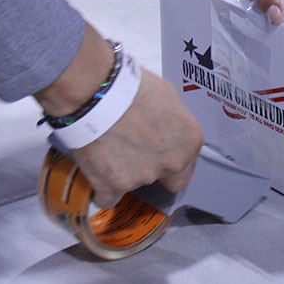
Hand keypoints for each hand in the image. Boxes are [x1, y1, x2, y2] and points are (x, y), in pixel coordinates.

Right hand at [70, 70, 202, 207]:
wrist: (94, 92)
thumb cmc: (130, 87)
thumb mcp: (167, 96)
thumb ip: (173, 122)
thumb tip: (167, 128)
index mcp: (189, 142)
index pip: (186, 167)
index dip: (170, 158)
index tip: (157, 152)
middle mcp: (171, 163)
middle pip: (163, 178)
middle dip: (150, 168)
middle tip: (131, 149)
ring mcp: (142, 177)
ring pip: (134, 184)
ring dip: (124, 172)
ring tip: (109, 146)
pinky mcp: (113, 185)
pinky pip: (108, 197)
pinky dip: (103, 188)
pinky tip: (97, 169)